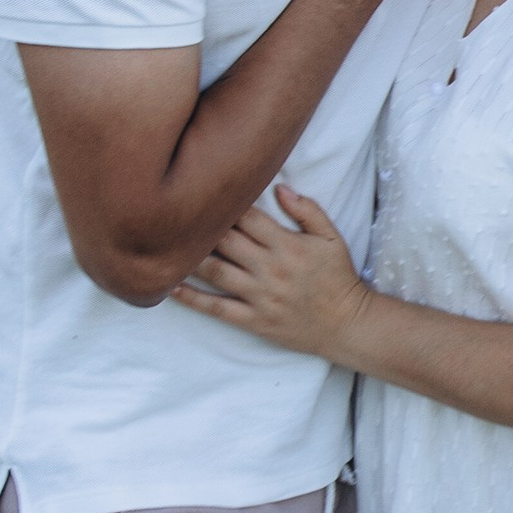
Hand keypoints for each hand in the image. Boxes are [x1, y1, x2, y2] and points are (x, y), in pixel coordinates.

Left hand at [174, 185, 371, 362]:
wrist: (347, 324)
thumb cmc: (339, 278)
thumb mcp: (332, 238)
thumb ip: (307, 210)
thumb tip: (279, 187)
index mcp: (287, 244)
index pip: (247, 216)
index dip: (224, 203)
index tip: (205, 192)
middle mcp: (270, 267)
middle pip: (225, 240)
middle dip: (200, 225)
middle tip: (175, 213)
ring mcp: (259, 295)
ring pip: (215, 270)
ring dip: (188, 256)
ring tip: (164, 242)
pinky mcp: (253, 320)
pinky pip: (216, 308)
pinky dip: (191, 298)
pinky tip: (169, 286)